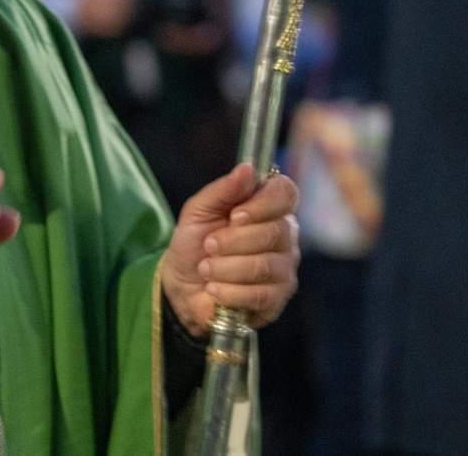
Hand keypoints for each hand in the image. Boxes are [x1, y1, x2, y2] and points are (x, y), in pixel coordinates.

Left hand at [161, 164, 300, 337]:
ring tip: (206, 269)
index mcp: (267, 208)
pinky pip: (260, 294)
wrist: (182, 284)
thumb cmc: (194, 243)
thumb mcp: (198, 211)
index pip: (285, 194)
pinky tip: (214, 289)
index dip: (262, 204)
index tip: (235, 215)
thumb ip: (223, 190)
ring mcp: (284, 269)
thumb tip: (248, 167)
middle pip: (275, 232)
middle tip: (209, 245)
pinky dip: (229, 291)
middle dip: (232, 240)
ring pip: (265, 265)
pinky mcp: (277, 300)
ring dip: (225, 267)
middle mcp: (284, 236)